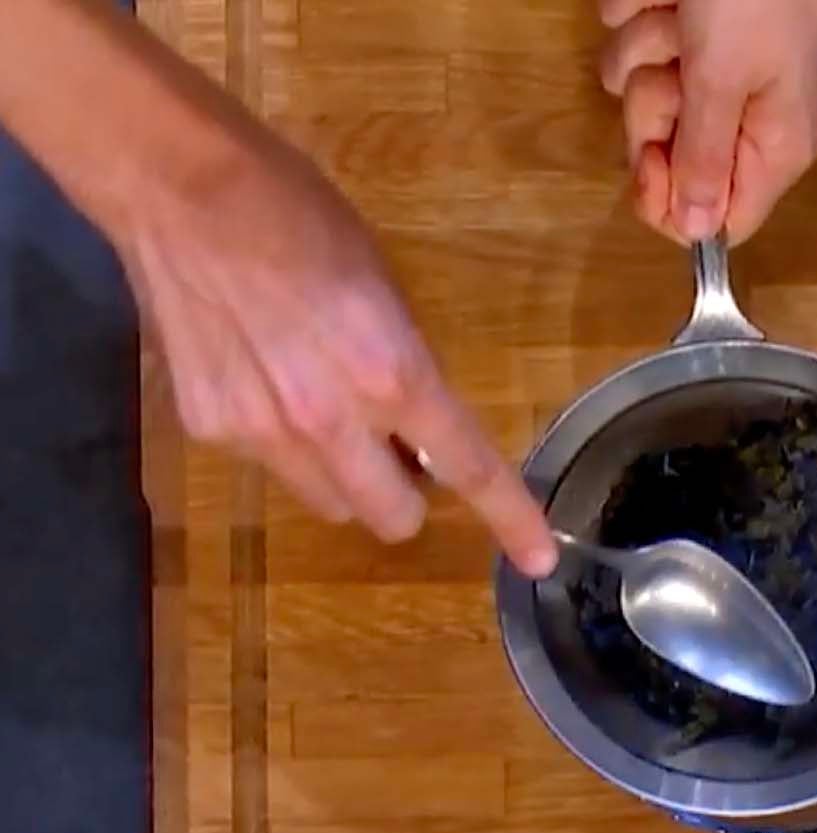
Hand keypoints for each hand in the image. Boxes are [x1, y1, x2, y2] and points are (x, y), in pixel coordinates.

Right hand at [123, 127, 559, 576]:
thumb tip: (417, 421)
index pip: (467, 467)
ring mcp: (262, 431)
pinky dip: (281, 444)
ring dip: (343, 477)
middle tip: (397, 456)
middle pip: (391, 517)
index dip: (509, 519)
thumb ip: (405, 365)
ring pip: (328, 504)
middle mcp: (330, 420)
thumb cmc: (298, 218)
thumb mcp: (384, 286)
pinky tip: (258, 379)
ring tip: (320, 409)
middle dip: (406, 498)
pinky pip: (268, 468)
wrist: (179, 190)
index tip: (537, 560)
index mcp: (392, 374)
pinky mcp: (209, 429)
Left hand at [598, 0, 816, 243]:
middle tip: (673, 70)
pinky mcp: (692, 26)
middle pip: (667, 153)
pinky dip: (643, 8)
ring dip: (643, 46)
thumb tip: (699, 233)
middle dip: (653, 105)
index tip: (646, 163)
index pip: (718, 218)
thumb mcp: (724, 78)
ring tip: (682, 14)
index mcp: (773, 146)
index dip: (670, 200)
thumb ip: (704, 158)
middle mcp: (745, 116)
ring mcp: (714, 67)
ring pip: (641, 87)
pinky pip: (636, 35)